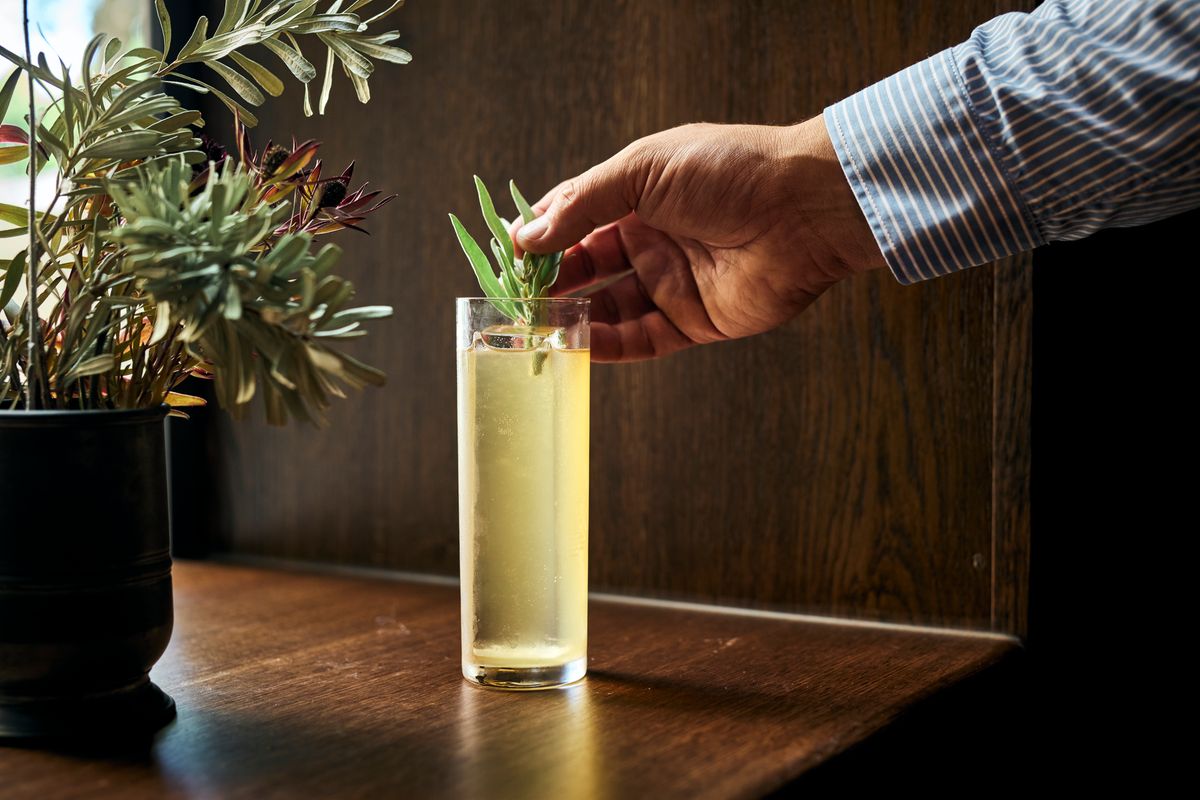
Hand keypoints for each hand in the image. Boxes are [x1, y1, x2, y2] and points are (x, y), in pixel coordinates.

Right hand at [515, 115, 885, 361]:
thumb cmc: (729, 171)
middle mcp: (654, 237)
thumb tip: (525, 235)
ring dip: (574, 316)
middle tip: (517, 298)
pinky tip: (579, 345)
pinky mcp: (694, 320)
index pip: (576, 217)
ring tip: (539, 326)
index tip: (507, 256)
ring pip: (610, 306)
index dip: (542, 236)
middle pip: (587, 266)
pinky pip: (642, 339)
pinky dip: (610, 345)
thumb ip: (582, 204)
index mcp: (640, 193)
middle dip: (552, 281)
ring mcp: (673, 280)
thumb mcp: (643, 170)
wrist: (803, 209)